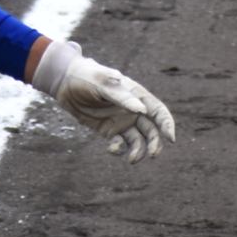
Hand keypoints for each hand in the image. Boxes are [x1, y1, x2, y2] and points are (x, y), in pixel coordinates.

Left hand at [31, 40, 176, 162]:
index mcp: (136, 95)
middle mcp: (133, 110)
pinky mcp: (109, 131)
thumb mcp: (103, 83)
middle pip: (152, 130)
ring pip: (138, 141)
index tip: (171, 138)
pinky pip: (120, 144)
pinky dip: (119, 150)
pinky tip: (112, 149)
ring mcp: (121, 122)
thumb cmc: (87, 76)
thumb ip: (121, 96)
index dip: (167, 124)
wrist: (65, 82)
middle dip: (155, 144)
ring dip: (139, 152)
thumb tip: (142, 111)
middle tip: (152, 154)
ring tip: (131, 160)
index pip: (158, 111)